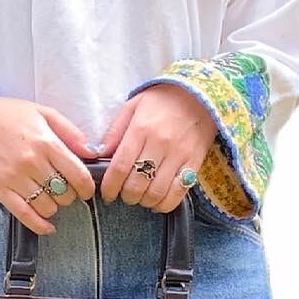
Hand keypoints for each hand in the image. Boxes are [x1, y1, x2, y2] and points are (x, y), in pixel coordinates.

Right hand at [0, 92, 96, 235]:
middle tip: (63, 188)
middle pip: (64, 194)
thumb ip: (71, 132)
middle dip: (69, 194)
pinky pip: (24, 215)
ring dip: (54, 206)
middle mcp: (31, 162)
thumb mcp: (44, 112)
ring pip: (48, 207)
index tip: (86, 189)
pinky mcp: (0, 189)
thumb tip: (92, 153)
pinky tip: (48, 226)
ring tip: (50, 196)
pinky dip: (40, 225)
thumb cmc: (9, 115)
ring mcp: (14, 178)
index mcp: (46, 142)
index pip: (78, 175)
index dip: (87, 187)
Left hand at [91, 84, 218, 210]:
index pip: (120, 167)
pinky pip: (178, 193)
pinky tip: (158, 201)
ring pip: (156, 193)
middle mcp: (160, 144)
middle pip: (137, 185)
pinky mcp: (194, 163)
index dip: (110, 187)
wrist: (200, 94)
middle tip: (124, 194)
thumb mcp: (133, 107)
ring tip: (141, 197)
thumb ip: (115, 131)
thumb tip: (98, 155)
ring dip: (144, 202)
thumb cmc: (162, 100)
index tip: (107, 194)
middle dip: (126, 196)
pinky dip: (165, 204)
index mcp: (141, 129)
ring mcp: (179, 155)